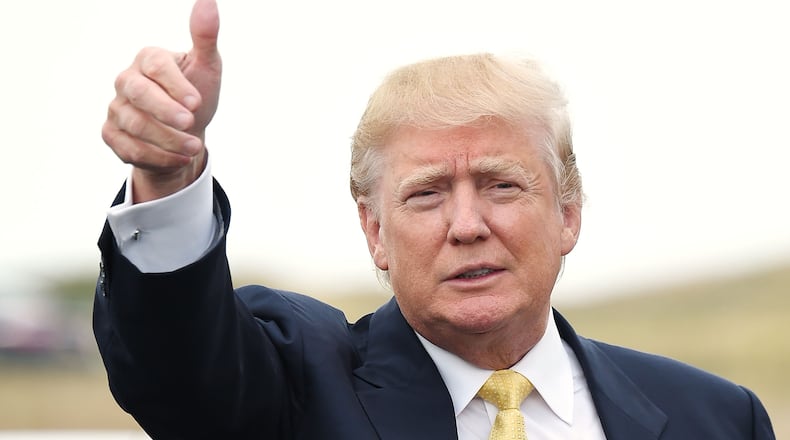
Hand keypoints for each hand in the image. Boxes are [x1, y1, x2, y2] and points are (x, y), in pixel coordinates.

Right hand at [102, 0, 221, 202]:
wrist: (186, 133)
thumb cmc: (196, 94)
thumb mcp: (207, 67)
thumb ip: (205, 36)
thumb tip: (208, 1)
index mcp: (148, 59)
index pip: (155, 66)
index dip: (176, 85)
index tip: (196, 103)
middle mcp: (127, 81)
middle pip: (139, 94)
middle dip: (166, 112)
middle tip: (192, 124)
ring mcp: (117, 108)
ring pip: (134, 125)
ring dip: (168, 140)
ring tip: (194, 147)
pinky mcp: (112, 134)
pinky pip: (128, 148)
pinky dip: (156, 157)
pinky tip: (180, 158)